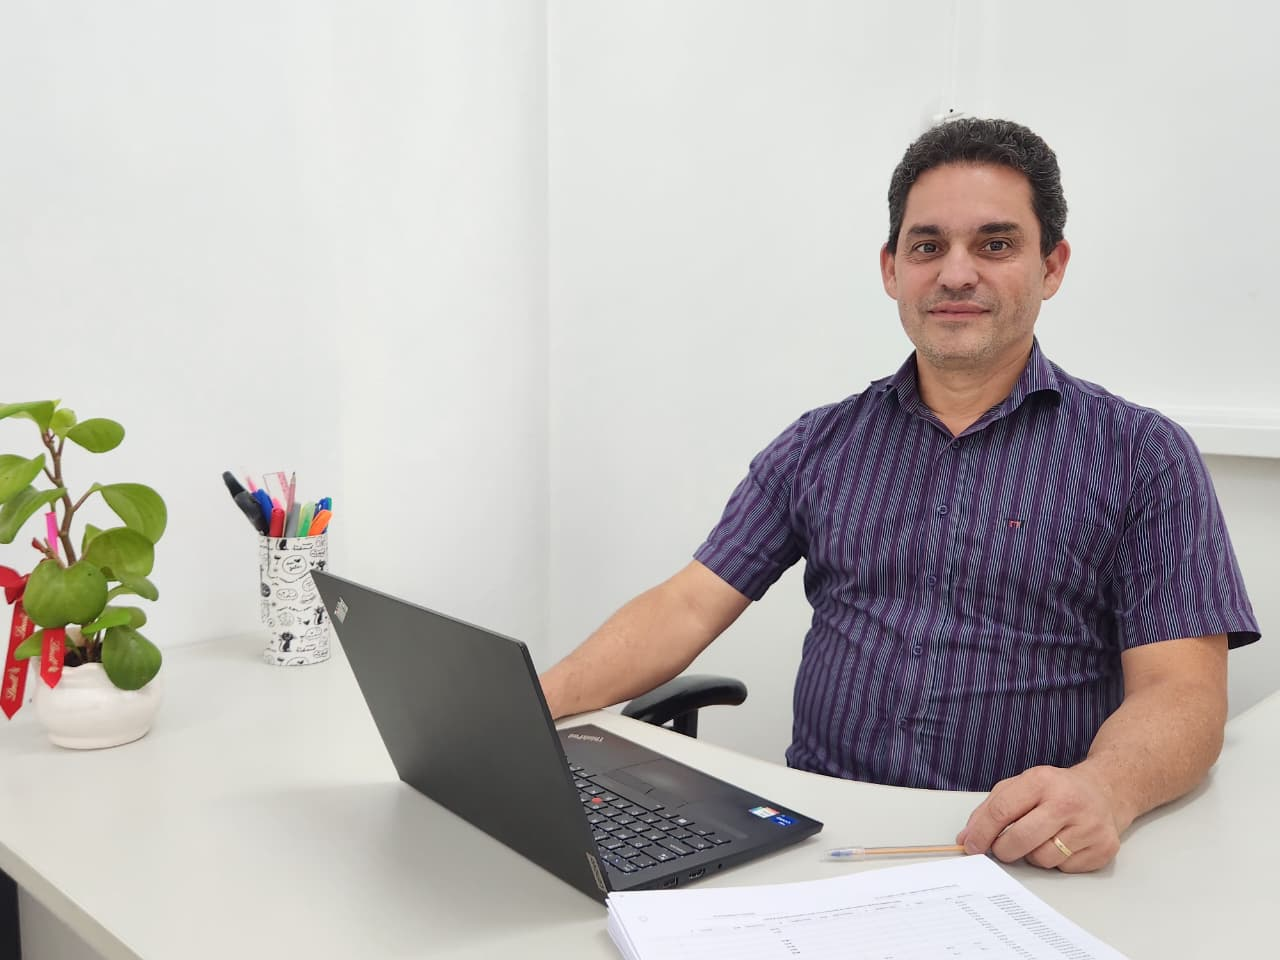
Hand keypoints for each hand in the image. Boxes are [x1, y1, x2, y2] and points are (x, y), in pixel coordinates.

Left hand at [956, 764, 1126, 872]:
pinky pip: (1065, 868)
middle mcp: (1068, 802)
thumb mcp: (1020, 787)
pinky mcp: (1104, 848)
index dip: (981, 832)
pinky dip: (1057, 862)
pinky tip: (1063, 844)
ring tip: (1041, 839)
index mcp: (1041, 781)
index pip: (1001, 811)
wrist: (1103, 792)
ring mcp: (1089, 826)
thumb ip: (990, 809)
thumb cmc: (1054, 790)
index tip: (970, 846)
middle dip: (1004, 850)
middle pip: (1021, 839)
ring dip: (1033, 855)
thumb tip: (967, 838)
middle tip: (1002, 849)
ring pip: (1043, 859)